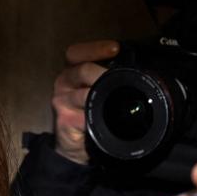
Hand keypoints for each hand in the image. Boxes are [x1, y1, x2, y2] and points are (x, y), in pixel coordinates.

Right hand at [51, 41, 118, 164]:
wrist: (76, 147)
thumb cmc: (90, 116)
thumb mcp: (98, 93)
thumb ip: (108, 80)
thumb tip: (134, 71)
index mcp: (73, 72)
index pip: (77, 53)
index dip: (95, 48)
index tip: (115, 48)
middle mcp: (64, 82)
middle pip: (82, 69)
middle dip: (103, 74)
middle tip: (121, 80)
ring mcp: (62, 101)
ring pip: (84, 93)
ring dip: (101, 96)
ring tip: (116, 102)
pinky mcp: (64, 119)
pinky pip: (83, 115)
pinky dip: (96, 116)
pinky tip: (104, 119)